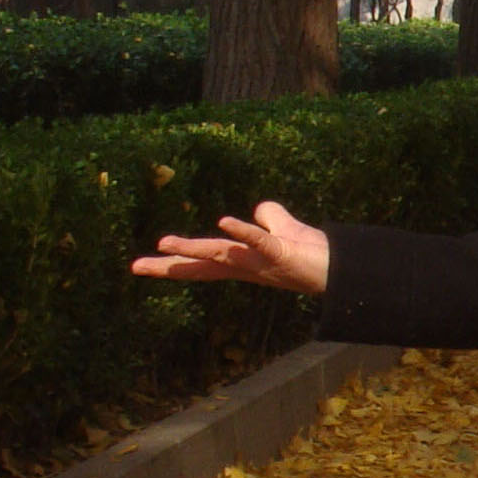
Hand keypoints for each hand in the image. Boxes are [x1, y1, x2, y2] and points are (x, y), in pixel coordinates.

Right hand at [130, 201, 330, 293]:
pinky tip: (225, 223)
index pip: (203, 262)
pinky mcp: (281, 255)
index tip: (144, 264)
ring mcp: (261, 263)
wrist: (341, 267)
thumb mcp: (282, 228)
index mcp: (242, 261)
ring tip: (165, 243)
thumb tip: (257, 210)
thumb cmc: (310, 251)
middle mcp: (246, 266)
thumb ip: (268, 217)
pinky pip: (259, 242)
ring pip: (222, 255)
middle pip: (202, 266)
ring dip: (194, 249)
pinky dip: (243, 232)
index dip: (175, 263)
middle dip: (170, 267)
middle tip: (137, 267)